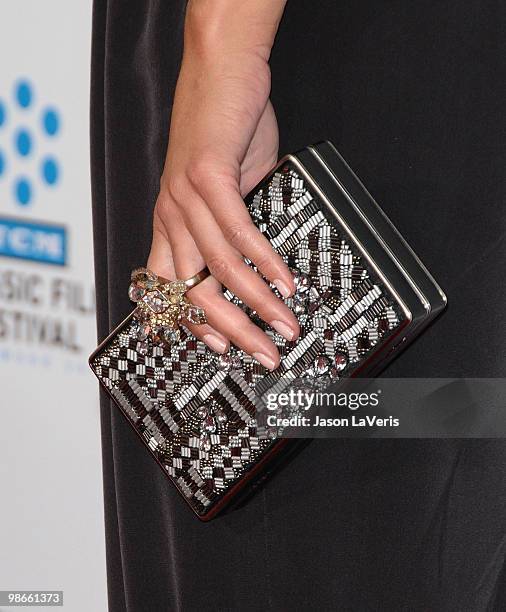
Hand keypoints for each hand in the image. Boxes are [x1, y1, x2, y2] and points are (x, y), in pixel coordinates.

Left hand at [148, 1, 295, 369]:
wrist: (221, 72)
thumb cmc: (223, 131)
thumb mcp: (226, 190)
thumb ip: (236, 228)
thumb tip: (261, 262)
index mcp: (171, 224)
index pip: (170, 291)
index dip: (194, 326)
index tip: (224, 349)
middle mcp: (170, 216)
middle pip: (193, 292)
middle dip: (232, 331)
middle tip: (263, 354)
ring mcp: (183, 197)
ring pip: (216, 269)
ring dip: (254, 304)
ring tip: (284, 325)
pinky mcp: (206, 176)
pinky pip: (235, 231)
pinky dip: (262, 261)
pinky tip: (283, 281)